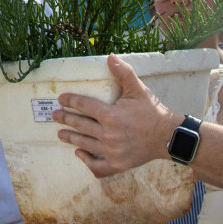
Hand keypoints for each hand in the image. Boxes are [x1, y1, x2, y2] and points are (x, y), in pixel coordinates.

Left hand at [53, 55, 182, 177]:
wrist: (168, 136)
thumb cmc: (152, 111)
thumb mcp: (138, 90)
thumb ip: (123, 73)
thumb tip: (110, 57)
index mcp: (111, 115)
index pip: (85, 106)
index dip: (71, 101)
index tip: (61, 99)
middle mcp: (108, 135)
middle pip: (80, 125)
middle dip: (65, 119)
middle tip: (54, 115)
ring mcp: (112, 152)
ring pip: (85, 144)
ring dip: (70, 138)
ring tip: (60, 134)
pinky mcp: (117, 164)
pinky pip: (97, 166)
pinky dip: (86, 160)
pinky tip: (79, 153)